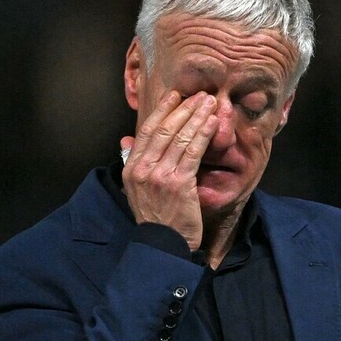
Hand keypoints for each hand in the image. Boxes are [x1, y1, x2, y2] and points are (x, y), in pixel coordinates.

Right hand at [120, 91, 218, 250]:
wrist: (163, 244)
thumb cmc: (155, 216)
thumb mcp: (136, 189)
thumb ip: (132, 162)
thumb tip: (126, 140)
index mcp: (131, 168)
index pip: (146, 131)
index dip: (162, 111)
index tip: (175, 96)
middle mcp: (142, 169)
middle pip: (164, 130)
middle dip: (184, 109)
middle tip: (200, 95)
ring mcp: (160, 176)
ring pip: (180, 138)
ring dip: (197, 117)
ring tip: (210, 103)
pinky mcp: (179, 183)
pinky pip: (193, 152)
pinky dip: (204, 134)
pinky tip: (213, 122)